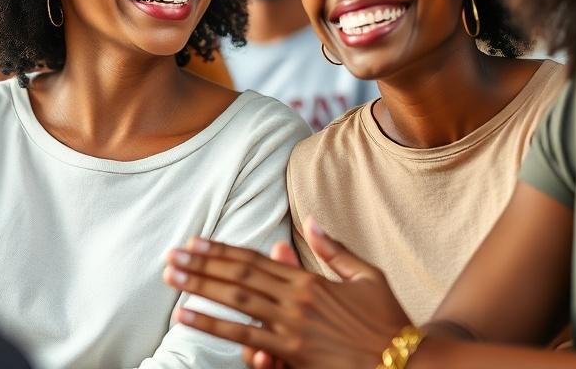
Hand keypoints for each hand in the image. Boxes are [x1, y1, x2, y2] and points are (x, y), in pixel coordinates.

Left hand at [163, 217, 411, 368]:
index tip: (196, 242)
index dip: (223, 250)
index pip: (255, 260)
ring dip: (199, 290)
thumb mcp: (367, 277)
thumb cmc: (388, 321)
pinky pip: (246, 338)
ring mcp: (292, 328)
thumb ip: (334, 250)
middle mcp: (296, 300)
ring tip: (171, 282)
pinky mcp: (293, 354)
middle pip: (239, 278)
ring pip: (236, 304)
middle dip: (201, 266)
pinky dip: (215, 326)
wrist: (405, 361)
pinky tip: (190, 317)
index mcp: (310, 280)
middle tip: (170, 257)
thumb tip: (311, 220)